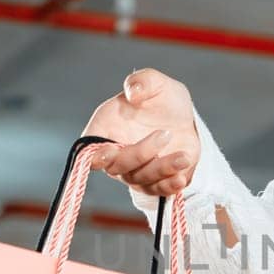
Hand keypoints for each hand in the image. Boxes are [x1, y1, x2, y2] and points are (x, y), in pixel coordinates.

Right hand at [82, 67, 199, 195]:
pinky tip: (180, 178)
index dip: (96, 155)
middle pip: (118, 166)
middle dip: (141, 153)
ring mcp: (135, 172)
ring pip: (140, 179)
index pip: (89, 150)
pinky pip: (158, 191)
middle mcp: (116, 155)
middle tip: (165, 134)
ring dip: (161, 169)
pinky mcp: (156, 181)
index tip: (110, 150)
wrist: (184, 117)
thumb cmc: (161, 99)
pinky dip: (168, 187)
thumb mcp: (156, 83)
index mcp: (105, 130)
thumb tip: (133, 92)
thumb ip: (142, 82)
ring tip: (183, 156)